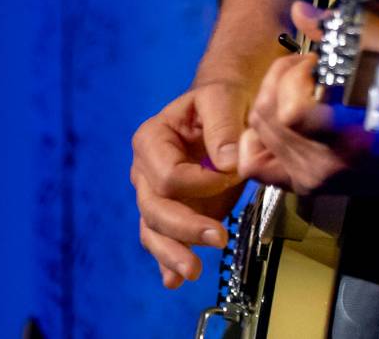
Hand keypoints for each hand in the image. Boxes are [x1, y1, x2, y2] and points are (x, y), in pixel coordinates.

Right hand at [129, 79, 253, 288]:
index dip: (200, 183)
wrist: (227, 106)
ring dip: (172, 254)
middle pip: (154, 208)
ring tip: (193, 272)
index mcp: (151, 140)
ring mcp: (155, 195)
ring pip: (153, 231)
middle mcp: (145, 171)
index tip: (233, 175)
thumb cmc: (222, 98)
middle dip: (184, 227)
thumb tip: (228, 163)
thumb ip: (223, 126)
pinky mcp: (171, 213)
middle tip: (219, 238)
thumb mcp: (223, 97)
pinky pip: (161, 240)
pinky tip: (174, 280)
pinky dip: (166, 262)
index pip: (167, 176)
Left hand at [238, 1, 378, 195]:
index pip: (291, 113)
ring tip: (302, 90)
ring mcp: (312, 181)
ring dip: (273, 100)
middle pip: (267, 115)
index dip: (295, 77)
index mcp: (352, 137)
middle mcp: (325, 166)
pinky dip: (260, 136)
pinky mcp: (304, 187)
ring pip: (257, 132)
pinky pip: (255, 162)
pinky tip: (285, 119)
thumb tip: (299, 10)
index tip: (318, 63)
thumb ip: (337, 37)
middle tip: (310, 70)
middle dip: (282, 80)